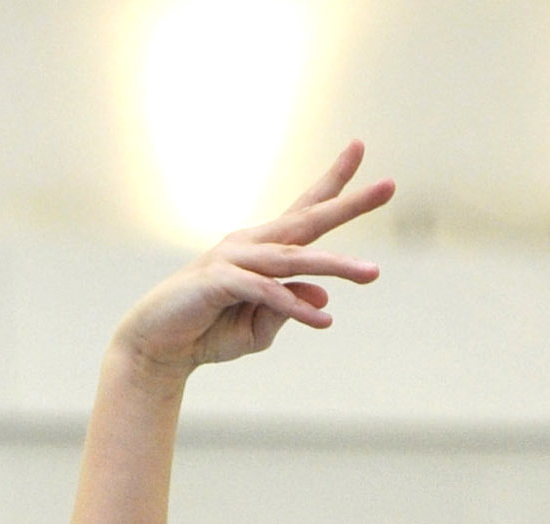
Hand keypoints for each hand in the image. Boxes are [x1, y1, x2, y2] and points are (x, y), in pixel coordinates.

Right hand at [118, 145, 392, 381]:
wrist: (160, 347)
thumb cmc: (209, 332)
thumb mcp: (260, 328)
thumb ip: (289, 310)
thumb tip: (323, 299)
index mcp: (263, 249)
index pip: (305, 211)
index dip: (335, 184)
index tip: (360, 151)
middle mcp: (251, 243)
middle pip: (308, 219)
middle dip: (348, 203)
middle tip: (389, 186)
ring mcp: (234, 258)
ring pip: (294, 258)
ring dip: (334, 266)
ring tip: (372, 274)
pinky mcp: (219, 281)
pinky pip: (266, 293)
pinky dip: (294, 306)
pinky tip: (321, 321)